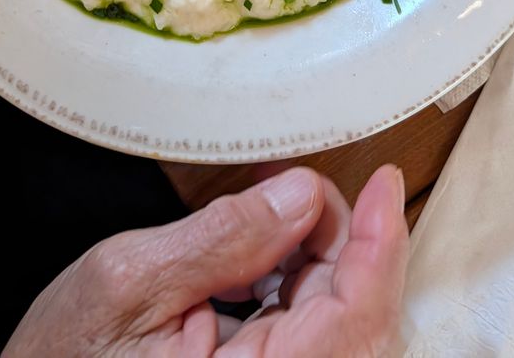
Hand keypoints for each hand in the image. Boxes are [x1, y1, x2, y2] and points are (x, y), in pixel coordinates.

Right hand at [2, 163, 408, 356]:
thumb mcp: (128, 282)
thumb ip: (220, 240)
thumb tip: (298, 195)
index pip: (353, 320)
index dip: (379, 245)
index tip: (385, 183)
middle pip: (354, 315)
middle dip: (341, 238)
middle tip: (297, 189)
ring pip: (336, 320)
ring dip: (317, 256)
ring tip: (274, 210)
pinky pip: (304, 331)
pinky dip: (295, 279)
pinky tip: (264, 251)